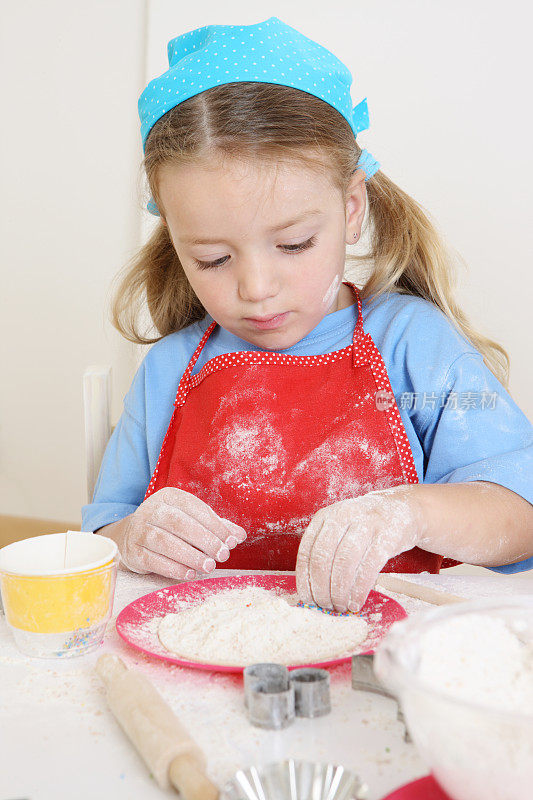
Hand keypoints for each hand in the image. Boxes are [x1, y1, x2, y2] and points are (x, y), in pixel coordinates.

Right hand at [115, 487, 246, 579]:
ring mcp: (139, 530)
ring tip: (209, 566)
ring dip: (190, 556)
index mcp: (169, 496)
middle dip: (204, 540)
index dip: (214, 524)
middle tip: (222, 556)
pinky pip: (153, 560)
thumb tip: (240, 535)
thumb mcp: (193, 521)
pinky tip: (190, 573)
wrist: (131, 537)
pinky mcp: (133, 551)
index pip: (194, 508)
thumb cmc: (171, 528)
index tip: (231, 541)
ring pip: (165, 542)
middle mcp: (151, 509)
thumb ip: (216, 526)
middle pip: (179, 524)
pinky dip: (174, 568)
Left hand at [295, 487, 422, 611]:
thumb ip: (326, 550)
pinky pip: (369, 566)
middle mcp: (343, 516)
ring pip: (344, 562)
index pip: (307, 551)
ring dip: (339, 591)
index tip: (306, 599)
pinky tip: (356, 602)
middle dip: (321, 588)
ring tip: (340, 606)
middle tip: (324, 606)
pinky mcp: (387, 535)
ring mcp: (366, 523)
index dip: (304, 579)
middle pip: (323, 558)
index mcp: (325, 516)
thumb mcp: (340, 528)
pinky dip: (359, 589)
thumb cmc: (365, 526)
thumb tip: (312, 589)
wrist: (403, 508)